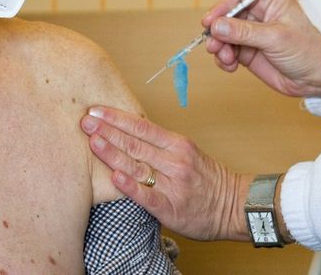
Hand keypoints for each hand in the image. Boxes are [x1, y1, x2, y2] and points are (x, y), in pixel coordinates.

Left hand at [80, 106, 250, 241]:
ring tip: (92, 142)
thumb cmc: (208, 179)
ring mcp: (173, 185)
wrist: (236, 206)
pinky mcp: (172, 209)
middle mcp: (175, 161)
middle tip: (84, 121)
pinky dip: (131, 187)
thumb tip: (126, 133)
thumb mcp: (188, 153)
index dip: (116, 118)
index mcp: (177, 144)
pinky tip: (114, 178)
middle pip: (135, 143)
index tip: (95, 110)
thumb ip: (160, 145)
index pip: (141, 126)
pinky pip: (148, 196)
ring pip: (138, 166)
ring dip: (113, 154)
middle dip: (107, 131)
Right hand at [201, 0, 320, 98]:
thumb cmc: (308, 50)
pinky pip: (227, 51)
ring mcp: (252, 34)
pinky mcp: (249, 52)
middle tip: (214, 45)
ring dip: (219, 47)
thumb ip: (244, 32)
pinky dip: (224, 59)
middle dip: (217, 30)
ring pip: (224, 35)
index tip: (210, 21)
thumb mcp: (276, 37)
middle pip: (226, 15)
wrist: (320, 78)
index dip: (222, 5)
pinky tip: (230, 66)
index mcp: (270, 1)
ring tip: (226, 59)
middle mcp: (259, 15)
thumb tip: (217, 26)